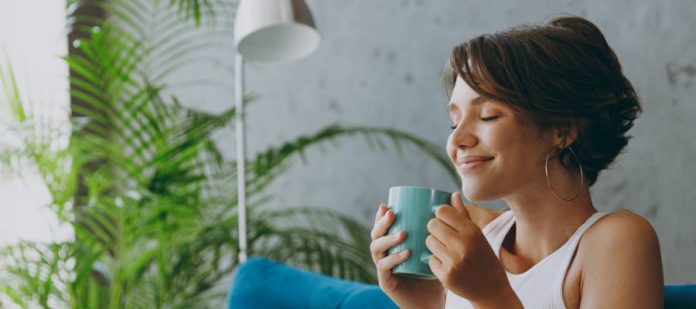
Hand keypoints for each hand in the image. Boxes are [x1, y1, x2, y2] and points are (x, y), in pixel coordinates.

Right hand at [370, 203, 444, 308]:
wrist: (435, 300)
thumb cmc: (438, 270)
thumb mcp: (442, 244)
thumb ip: (448, 222)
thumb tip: (454, 195)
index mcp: (394, 244)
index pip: (383, 227)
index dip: (380, 216)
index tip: (387, 206)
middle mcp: (386, 254)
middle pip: (375, 235)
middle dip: (381, 223)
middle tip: (392, 214)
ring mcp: (384, 268)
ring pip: (376, 249)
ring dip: (387, 239)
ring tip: (402, 234)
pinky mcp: (387, 282)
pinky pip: (384, 268)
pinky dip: (393, 259)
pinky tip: (405, 253)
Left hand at [425, 192, 520, 306]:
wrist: (491, 290)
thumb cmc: (484, 258)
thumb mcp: (479, 235)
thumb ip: (464, 215)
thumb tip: (453, 195)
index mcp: (472, 231)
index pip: (442, 211)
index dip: (440, 215)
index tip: (445, 221)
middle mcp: (463, 245)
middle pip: (432, 225)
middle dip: (435, 229)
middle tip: (443, 237)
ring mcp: (454, 261)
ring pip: (429, 241)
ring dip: (434, 245)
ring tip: (447, 251)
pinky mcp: (446, 275)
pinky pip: (430, 260)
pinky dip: (436, 262)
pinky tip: (448, 265)